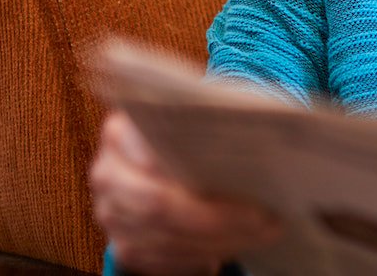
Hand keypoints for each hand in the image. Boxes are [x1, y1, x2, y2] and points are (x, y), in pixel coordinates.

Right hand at [89, 111, 281, 275]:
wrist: (168, 162)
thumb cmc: (194, 135)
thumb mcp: (201, 115)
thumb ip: (217, 118)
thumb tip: (267, 130)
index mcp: (122, 130)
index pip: (153, 151)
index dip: (198, 169)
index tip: (247, 175)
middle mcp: (108, 173)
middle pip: (157, 204)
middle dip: (217, 217)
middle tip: (268, 218)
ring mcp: (110, 213)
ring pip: (164, 238)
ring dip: (220, 240)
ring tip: (264, 231)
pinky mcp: (124, 245)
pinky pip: (162, 261)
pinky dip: (204, 255)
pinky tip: (238, 244)